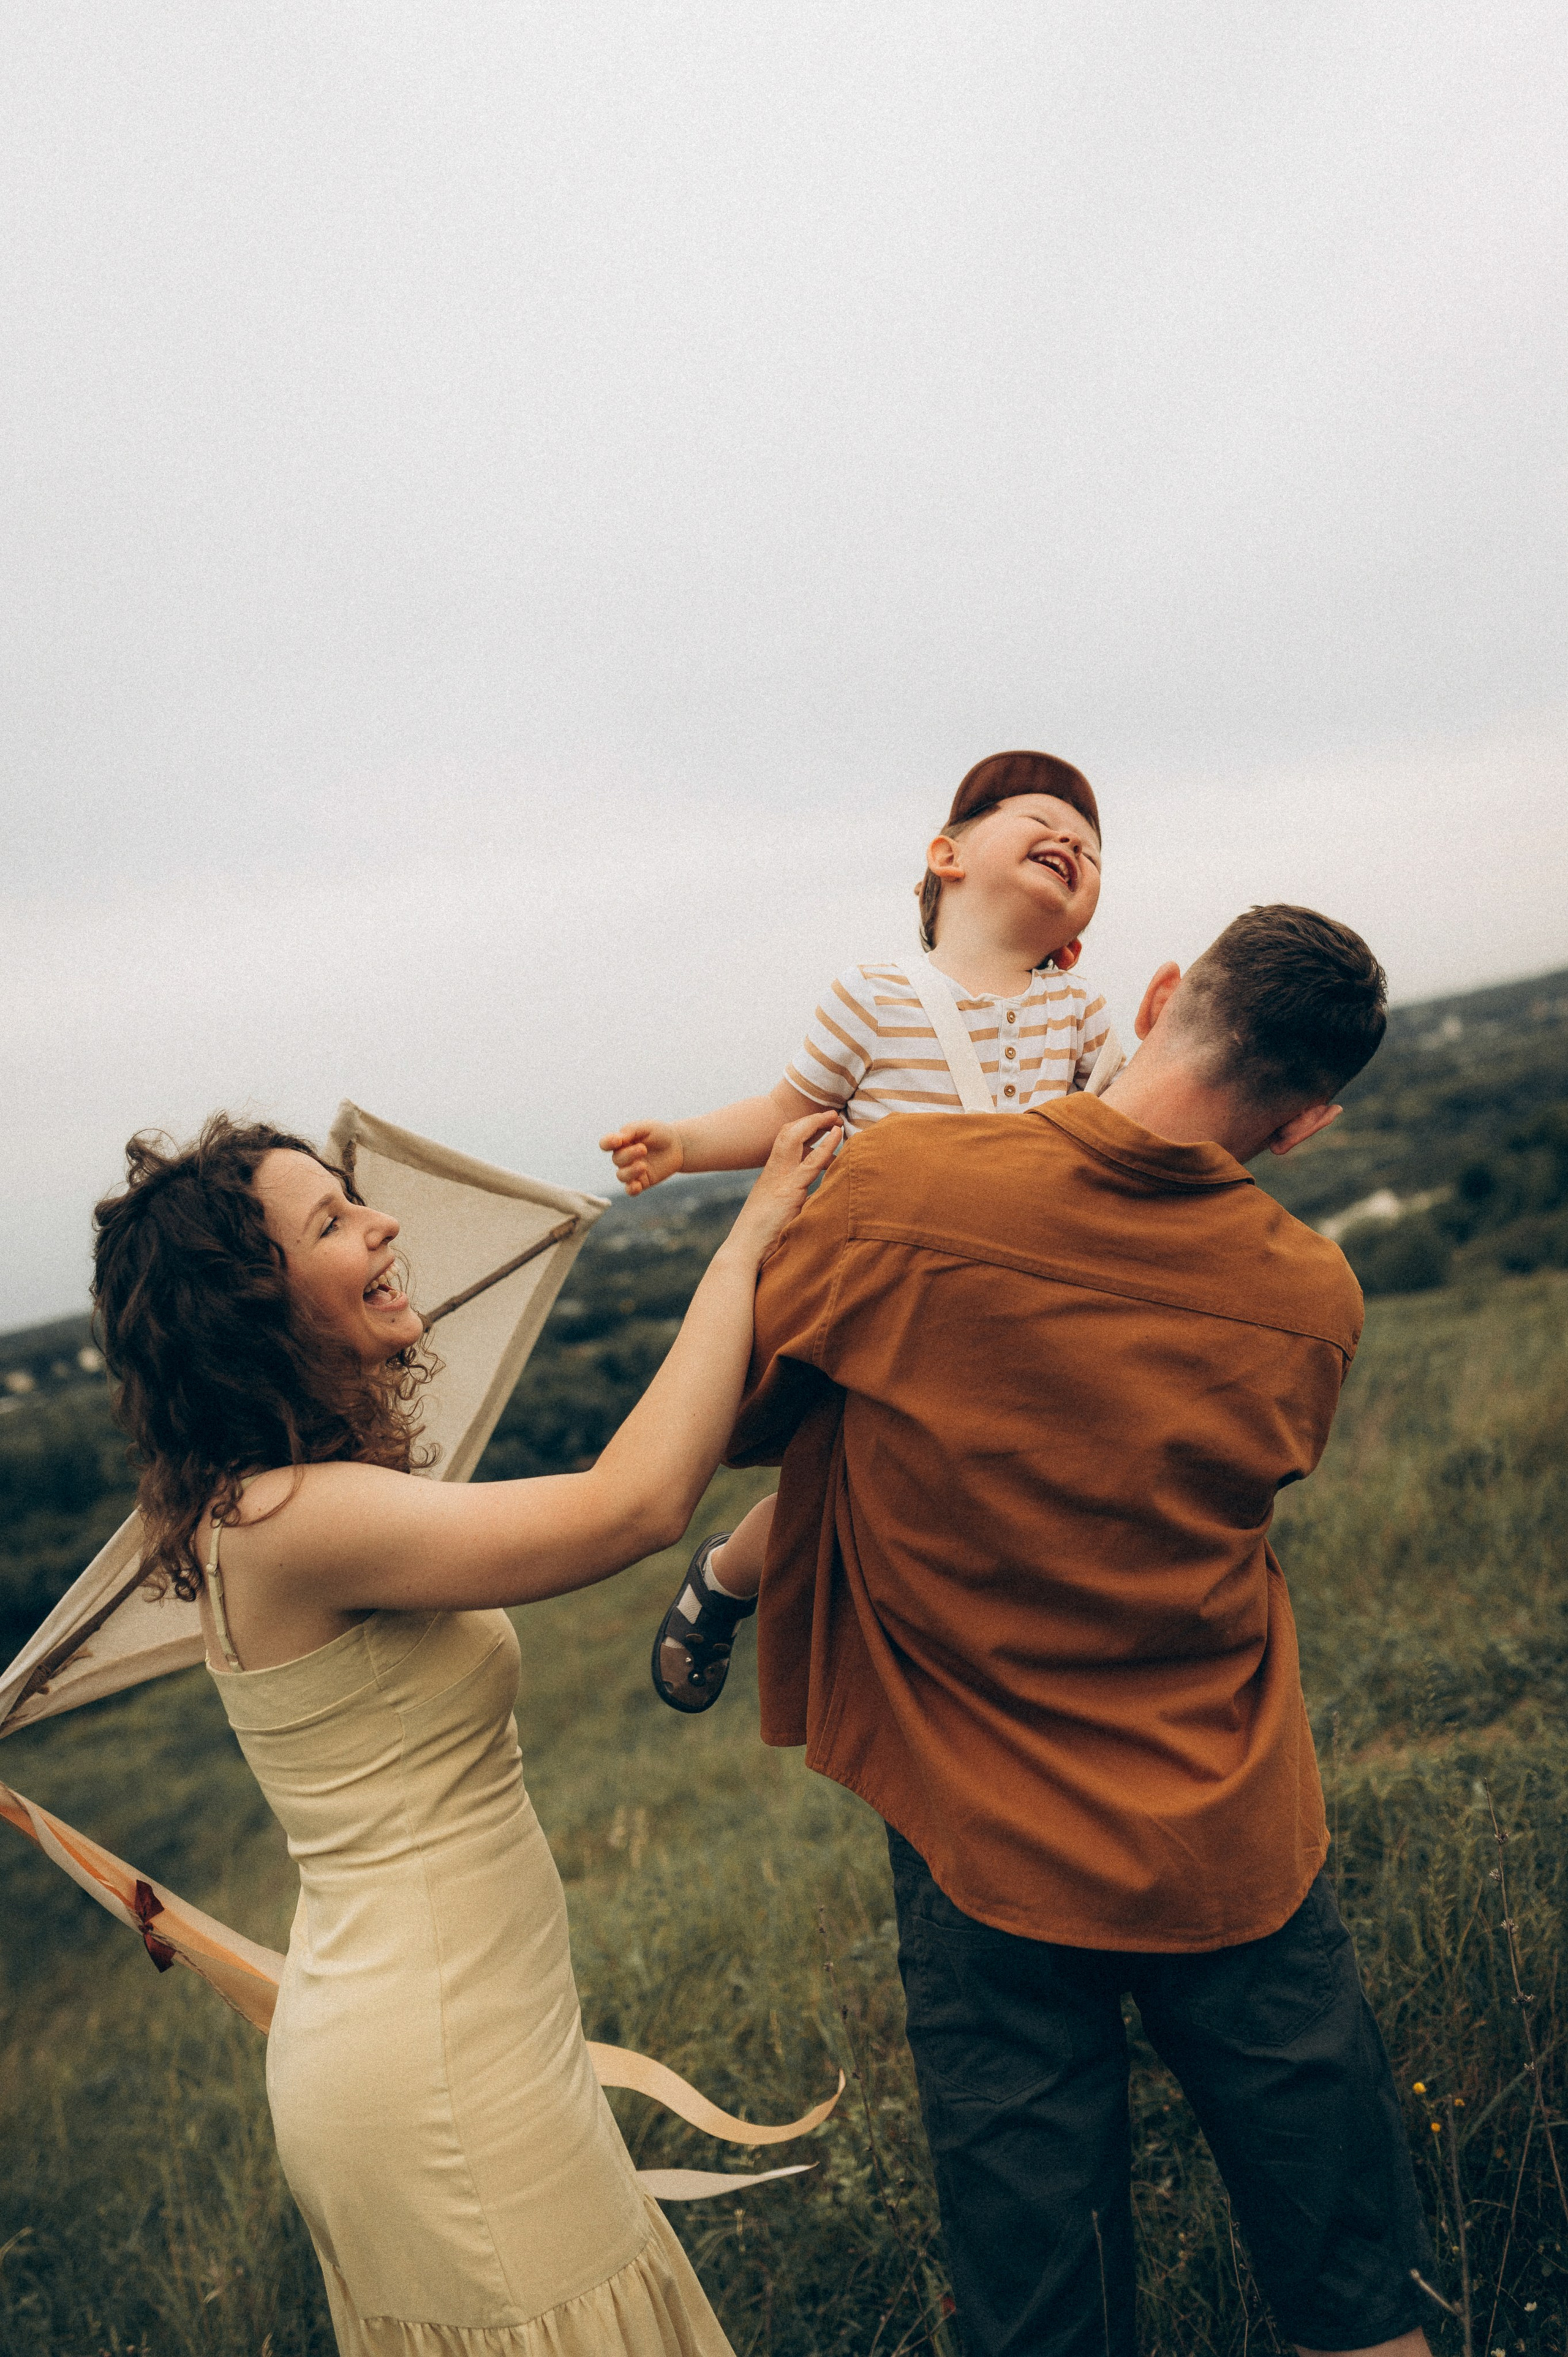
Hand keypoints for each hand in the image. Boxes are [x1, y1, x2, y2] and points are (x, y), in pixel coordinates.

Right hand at [599, 1119, 683, 1194]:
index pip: (606, 1144)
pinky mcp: (642, 1182)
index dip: (608, 1143)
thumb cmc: (660, 1133)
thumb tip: (618, 1139)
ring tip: (643, 1166)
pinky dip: (631, 1189)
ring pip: (622, 1176)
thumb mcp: (647, 1127)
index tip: (618, 1141)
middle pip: (617, 1160)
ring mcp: (631, 1171)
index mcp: (621, 1142)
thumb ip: (631, 1131)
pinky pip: (631, 1189)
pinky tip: (637, 1186)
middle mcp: (623, 1157)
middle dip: (628, 1155)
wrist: (678, 1146)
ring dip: (630, 1172)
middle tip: (643, 1149)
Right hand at [724, 1113, 841, 1264]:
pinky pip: (811, 1163)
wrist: (744, 1251)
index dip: (801, 1128)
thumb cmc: (760, 1238)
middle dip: (809, 1120)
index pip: (784, 1142)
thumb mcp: (777, 1212)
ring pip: (794, 1140)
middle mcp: (773, 1173)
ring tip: (836, 1119)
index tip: (820, 1123)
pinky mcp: (789, 1192)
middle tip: (831, 1115)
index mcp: (770, 1176)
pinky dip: (826, 1146)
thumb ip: (792, 1200)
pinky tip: (837, 1137)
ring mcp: (780, 1180)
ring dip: (816, 1125)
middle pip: (787, 1134)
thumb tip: (811, 1200)